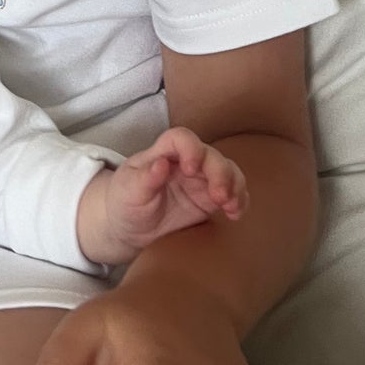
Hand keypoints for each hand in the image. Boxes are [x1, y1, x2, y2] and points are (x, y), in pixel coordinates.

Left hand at [79, 127, 247, 264]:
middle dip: (220, 173)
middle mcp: (186, 162)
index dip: (191, 148)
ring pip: (227, 172)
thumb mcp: (129, 191)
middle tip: (219, 196)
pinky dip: (239, 200)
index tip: (191, 169)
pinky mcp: (210, 199)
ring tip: (231, 206)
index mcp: (163, 152)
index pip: (181, 138)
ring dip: (235, 186)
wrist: (129, 226)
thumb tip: (162, 163)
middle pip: (211, 156)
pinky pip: (232, 193)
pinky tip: (235, 214)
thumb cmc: (125, 201)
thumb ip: (145, 177)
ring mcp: (201, 180)